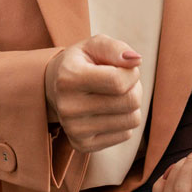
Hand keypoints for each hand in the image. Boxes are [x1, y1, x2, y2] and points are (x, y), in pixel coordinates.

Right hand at [44, 35, 144, 153]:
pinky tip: (107, 111)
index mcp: (69, 78)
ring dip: (131, 105)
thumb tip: (136, 60)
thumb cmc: (81, 62)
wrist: (55, 87)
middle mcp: (68, 107)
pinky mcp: (82, 145)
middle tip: (121, 82)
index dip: (131, 73)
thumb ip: (116, 48)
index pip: (118, 82)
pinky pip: (126, 135)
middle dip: (134, 88)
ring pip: (131, 120)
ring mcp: (74, 130)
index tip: (124, 68)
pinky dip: (123, 121)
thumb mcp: (94, 45)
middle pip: (129, 102)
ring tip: (114, 96)